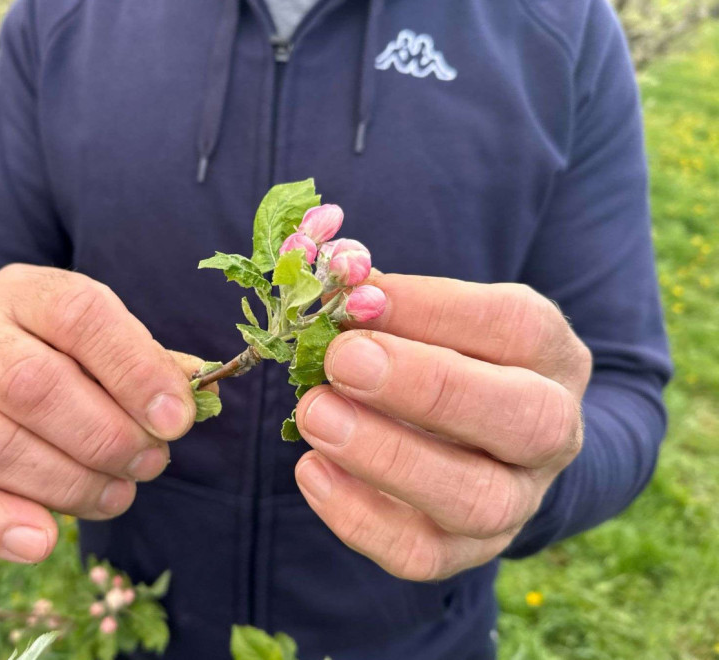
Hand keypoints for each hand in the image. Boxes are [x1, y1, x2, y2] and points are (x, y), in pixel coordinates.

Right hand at [0, 265, 199, 562]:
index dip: (133, 370)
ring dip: (67, 484)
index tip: (176, 419)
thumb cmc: (73, 355)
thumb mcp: (111, 339)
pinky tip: (41, 541)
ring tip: (118, 496)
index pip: (79, 315)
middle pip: (31, 386)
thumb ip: (150, 364)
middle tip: (150, 462)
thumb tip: (191, 394)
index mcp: (27, 291)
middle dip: (104, 437)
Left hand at [294, 272, 591, 580]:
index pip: (516, 327)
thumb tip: (336, 278)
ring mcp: (515, 502)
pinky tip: (310, 469)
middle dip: (427, 388)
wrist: (483, 445)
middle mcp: (552, 434)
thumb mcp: (435, 318)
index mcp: (550, 357)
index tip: (360, 295)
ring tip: (314, 414)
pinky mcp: (464, 551)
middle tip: (343, 360)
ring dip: (386, 456)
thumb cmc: (447, 358)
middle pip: (522, 420)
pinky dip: (358, 516)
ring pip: (476, 499)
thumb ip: (391, 301)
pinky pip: (420, 554)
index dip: (434, 309)